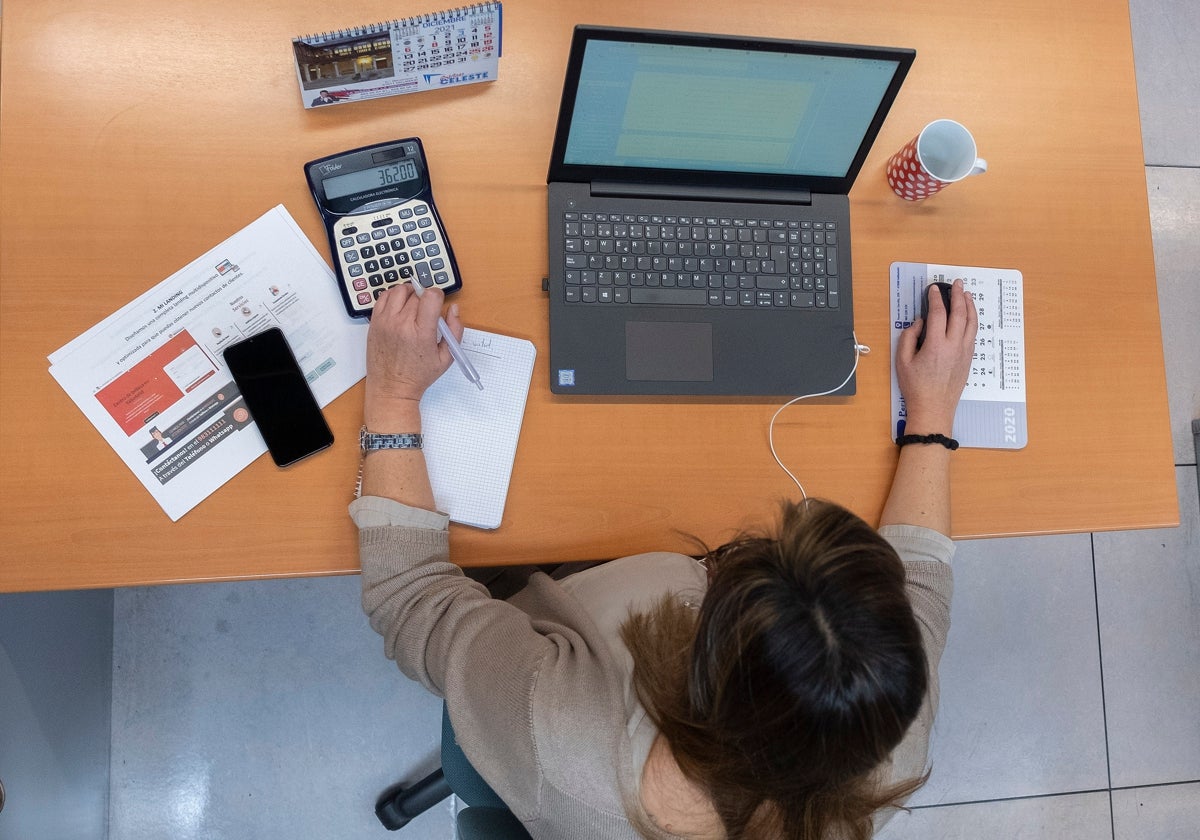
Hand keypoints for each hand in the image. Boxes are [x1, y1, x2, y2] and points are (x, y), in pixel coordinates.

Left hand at [364, 285, 463, 425]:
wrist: (391, 388)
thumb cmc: (418, 375)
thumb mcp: (446, 357)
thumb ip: (455, 330)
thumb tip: (453, 309)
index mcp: (421, 332)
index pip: (430, 296)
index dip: (437, 295)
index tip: (438, 302)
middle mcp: (402, 324)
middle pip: (416, 293)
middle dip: (425, 297)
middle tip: (427, 309)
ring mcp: (385, 322)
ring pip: (398, 290)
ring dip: (409, 293)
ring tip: (413, 303)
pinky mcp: (375, 323)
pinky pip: (383, 297)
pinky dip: (392, 296)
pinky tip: (399, 305)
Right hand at [895, 279, 977, 434]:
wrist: (933, 409)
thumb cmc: (916, 387)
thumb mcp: (903, 361)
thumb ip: (909, 337)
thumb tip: (920, 323)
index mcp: (935, 345)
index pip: (938, 314)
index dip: (935, 299)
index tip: (934, 289)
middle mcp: (953, 346)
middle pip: (959, 314)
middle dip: (958, 296)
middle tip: (956, 284)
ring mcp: (964, 352)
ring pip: (971, 323)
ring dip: (970, 306)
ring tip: (967, 294)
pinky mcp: (968, 359)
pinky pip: (973, 334)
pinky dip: (972, 321)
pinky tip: (969, 316)